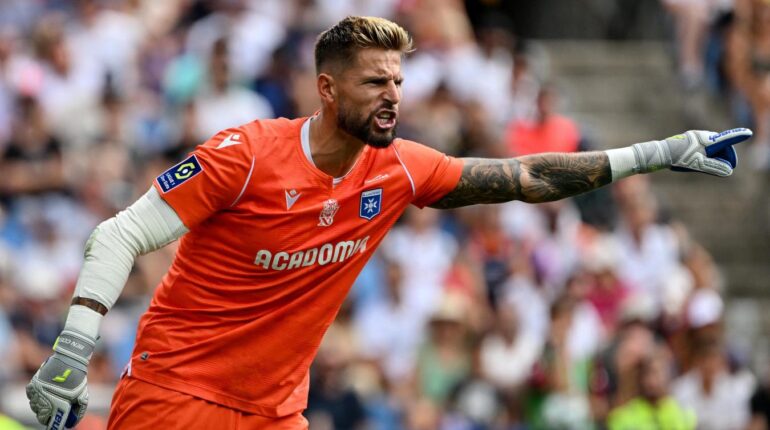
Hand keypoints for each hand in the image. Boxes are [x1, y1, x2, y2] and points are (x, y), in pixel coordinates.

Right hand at [26, 330, 94, 428]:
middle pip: (40, 416)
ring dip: (41, 407)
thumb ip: (78, 411)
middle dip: (47, 416)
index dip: (53, 423)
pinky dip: (36, 397)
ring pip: (34, 406)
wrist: (69, 361)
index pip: (49, 421)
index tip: (57, 423)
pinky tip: (44, 394)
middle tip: (53, 413)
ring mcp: (36, 393)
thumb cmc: (77, 380)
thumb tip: (72, 423)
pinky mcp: (32, 385)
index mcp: (55, 405)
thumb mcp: (82, 396)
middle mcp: (42, 400)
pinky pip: (31, 396)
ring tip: (50, 402)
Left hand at [634, 128, 752, 175]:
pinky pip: (702, 149)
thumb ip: (714, 167)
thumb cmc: (677, 157)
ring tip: (708, 166)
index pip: (725, 138)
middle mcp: (700, 136)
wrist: (658, 154)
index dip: (737, 136)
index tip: (747, 133)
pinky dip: (705, 156)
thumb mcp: (698, 164)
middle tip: (726, 167)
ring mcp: (694, 138)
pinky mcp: (688, 142)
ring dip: (714, 157)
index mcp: (704, 139)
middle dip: (724, 155)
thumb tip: (728, 170)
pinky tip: (697, 163)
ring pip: (710, 148)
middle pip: (719, 145)